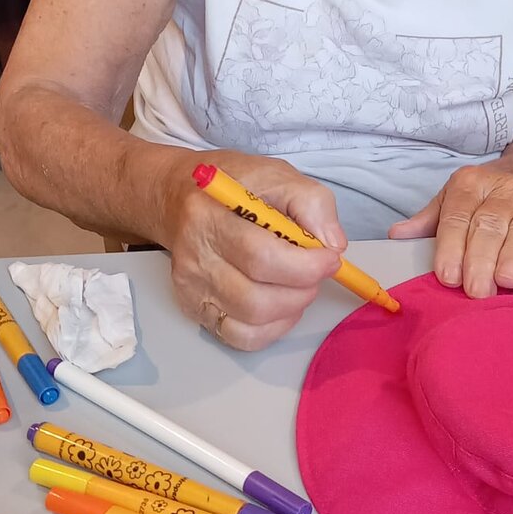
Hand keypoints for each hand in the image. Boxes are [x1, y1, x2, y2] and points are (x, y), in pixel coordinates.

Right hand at [163, 150, 345, 350]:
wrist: (180, 197)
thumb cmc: (233, 186)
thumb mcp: (277, 175)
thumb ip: (311, 203)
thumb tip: (332, 243)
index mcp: (212, 217)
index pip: (262, 257)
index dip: (306, 266)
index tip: (330, 258)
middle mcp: (196, 257)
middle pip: (256, 297)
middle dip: (302, 290)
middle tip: (315, 271)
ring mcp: (192, 287)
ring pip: (251, 321)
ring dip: (290, 308)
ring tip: (297, 284)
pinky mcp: (195, 308)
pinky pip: (240, 337)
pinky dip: (272, 328)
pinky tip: (280, 305)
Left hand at [389, 160, 512, 297]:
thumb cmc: (494, 193)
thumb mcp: (458, 197)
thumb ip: (432, 219)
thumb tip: (397, 235)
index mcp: (471, 184)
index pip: (457, 216)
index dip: (451, 247)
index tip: (448, 276)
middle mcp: (504, 188)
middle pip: (488, 224)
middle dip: (480, 259)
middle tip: (476, 291)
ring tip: (506, 280)